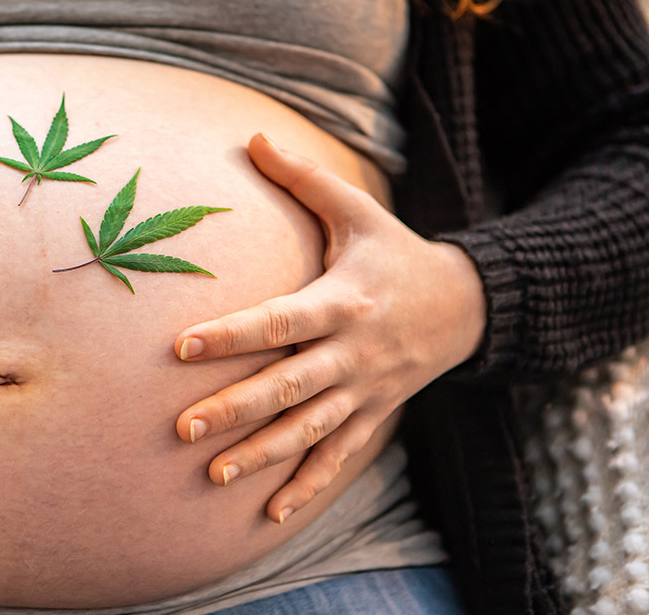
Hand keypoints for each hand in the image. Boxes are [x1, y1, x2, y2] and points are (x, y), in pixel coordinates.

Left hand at [173, 134, 485, 522]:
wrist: (468, 305)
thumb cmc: (395, 252)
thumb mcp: (359, 211)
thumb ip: (304, 178)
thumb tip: (251, 135)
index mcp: (343, 302)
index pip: (280, 321)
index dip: (232, 335)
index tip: (180, 346)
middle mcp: (353, 354)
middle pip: (288, 387)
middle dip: (235, 409)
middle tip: (182, 427)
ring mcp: (366, 392)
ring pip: (310, 432)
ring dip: (263, 456)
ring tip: (213, 475)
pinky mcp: (375, 417)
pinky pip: (340, 458)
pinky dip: (308, 487)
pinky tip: (272, 514)